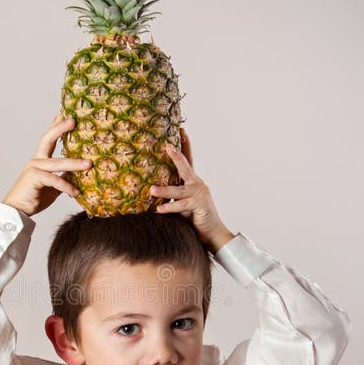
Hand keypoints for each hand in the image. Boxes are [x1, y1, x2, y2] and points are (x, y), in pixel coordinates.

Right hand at [2, 113, 90, 215]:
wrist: (18, 211)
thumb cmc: (34, 198)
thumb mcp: (53, 186)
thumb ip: (64, 178)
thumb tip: (77, 174)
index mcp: (41, 160)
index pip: (49, 138)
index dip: (57, 125)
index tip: (66, 113)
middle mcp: (36, 160)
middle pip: (48, 139)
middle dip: (60, 128)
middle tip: (73, 120)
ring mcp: (34, 168)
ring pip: (57, 163)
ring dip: (74, 163)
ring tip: (89, 164)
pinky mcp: (34, 178)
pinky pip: (54, 180)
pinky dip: (66, 186)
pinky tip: (75, 192)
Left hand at [150, 128, 236, 252]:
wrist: (213, 234)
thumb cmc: (195, 219)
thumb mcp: (181, 204)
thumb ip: (171, 196)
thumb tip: (151, 190)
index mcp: (193, 182)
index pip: (188, 160)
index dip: (184, 145)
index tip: (181, 130)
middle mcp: (197, 185)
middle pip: (186, 167)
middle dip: (177, 156)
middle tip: (168, 146)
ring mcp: (199, 195)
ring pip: (179, 190)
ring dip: (164, 190)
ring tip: (150, 189)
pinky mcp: (199, 206)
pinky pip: (182, 206)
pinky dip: (170, 207)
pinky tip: (159, 209)